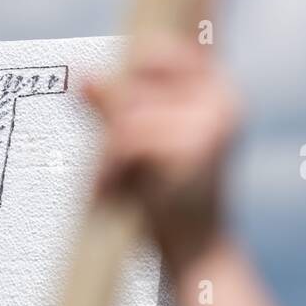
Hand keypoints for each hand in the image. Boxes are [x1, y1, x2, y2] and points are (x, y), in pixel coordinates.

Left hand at [84, 35, 239, 270]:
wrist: (195, 253)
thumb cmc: (164, 197)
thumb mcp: (139, 143)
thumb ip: (117, 107)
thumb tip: (81, 74)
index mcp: (218, 90)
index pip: (157, 52)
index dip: (126, 75)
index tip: (109, 109)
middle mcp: (224, 99)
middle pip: (132, 82)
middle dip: (111, 127)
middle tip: (115, 168)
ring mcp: (213, 121)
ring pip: (125, 116)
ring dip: (105, 156)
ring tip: (112, 187)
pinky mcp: (196, 145)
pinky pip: (127, 139)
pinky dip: (108, 170)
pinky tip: (111, 192)